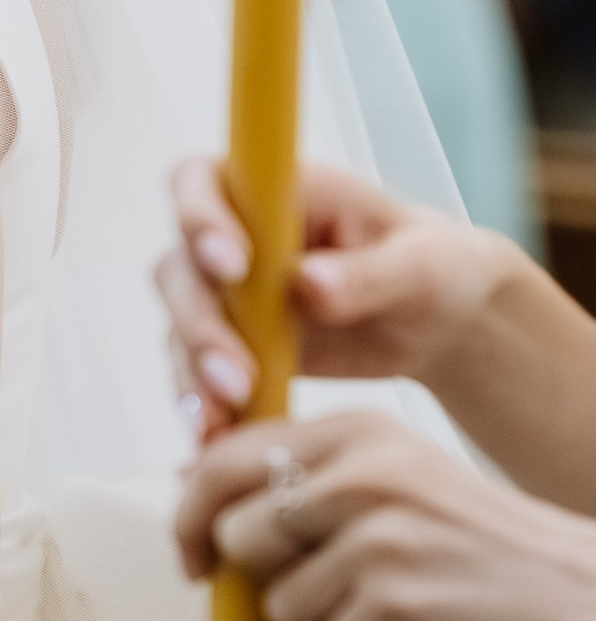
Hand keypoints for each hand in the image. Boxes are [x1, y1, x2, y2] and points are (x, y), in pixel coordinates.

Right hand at [157, 154, 515, 437]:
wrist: (440, 323)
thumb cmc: (435, 268)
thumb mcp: (420, 265)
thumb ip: (365, 273)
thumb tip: (308, 283)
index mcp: (278, 191)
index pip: (203, 182)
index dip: (199, 217)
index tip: (235, 267)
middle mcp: (238, 235)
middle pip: (180, 266)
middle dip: (198, 322)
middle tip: (233, 375)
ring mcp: (229, 293)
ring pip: (182, 325)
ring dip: (195, 371)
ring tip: (225, 417)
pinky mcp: (233, 344)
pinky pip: (198, 374)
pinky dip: (203, 406)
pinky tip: (216, 438)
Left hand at [176, 408, 595, 620]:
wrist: (582, 592)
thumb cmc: (478, 543)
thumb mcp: (392, 475)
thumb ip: (300, 474)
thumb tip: (188, 480)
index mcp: (356, 430)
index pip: (224, 460)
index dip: (191, 516)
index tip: (194, 558)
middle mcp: (362, 473)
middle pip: (237, 538)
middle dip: (271, 578)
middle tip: (339, 587)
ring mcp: (379, 538)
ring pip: (280, 605)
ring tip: (395, 603)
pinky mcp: (397, 604)